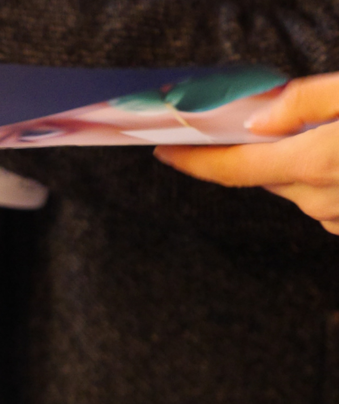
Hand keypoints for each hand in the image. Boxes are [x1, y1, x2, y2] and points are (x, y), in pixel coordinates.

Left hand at [154, 73, 338, 234]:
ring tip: (324, 133)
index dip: (193, 160)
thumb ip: (307, 102)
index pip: (232, 166)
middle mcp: (319, 199)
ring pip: (291, 186)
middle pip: (261, 173)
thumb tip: (258, 121)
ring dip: (293, 161)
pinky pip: (318, 198)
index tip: (165, 151)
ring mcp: (336, 218)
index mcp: (315, 162)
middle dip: (255, 149)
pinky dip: (320, 176)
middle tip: (263, 121)